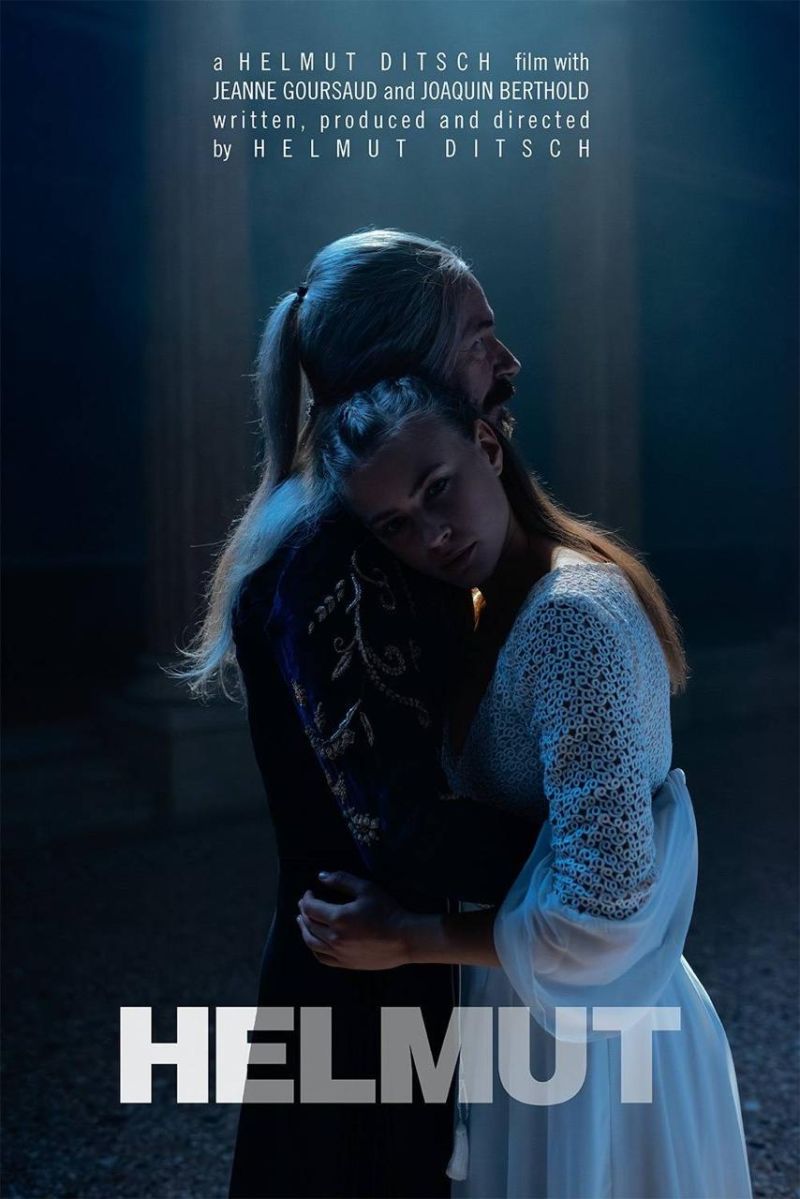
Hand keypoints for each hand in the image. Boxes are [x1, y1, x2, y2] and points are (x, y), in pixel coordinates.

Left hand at [296, 871, 413, 970]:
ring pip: (311, 943)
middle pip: (310, 925)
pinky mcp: (345, 963)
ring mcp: (339, 953)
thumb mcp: (366, 889)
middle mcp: (334, 937)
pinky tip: (314, 942)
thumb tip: (321, 876)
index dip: (306, 899)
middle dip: (304, 912)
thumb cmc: (387, 911)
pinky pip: (322, 958)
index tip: (309, 893)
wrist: (404, 938)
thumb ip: (342, 880)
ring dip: (304, 930)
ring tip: (302, 922)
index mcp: (338, 918)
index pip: (311, 908)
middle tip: (303, 904)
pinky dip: (313, 948)